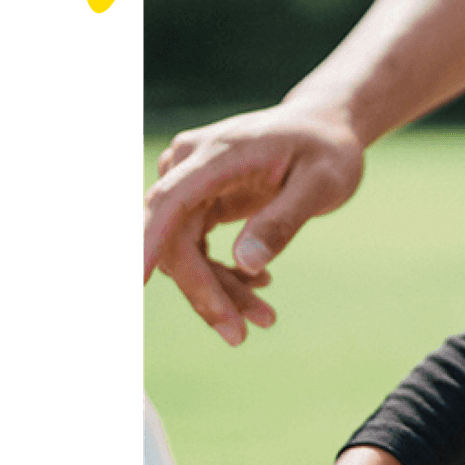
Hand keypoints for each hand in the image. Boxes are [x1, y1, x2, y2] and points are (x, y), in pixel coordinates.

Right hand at [143, 104, 364, 344]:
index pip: (170, 200)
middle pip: (176, 239)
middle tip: (242, 335)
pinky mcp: (196, 201)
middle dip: (204, 291)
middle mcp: (192, 163)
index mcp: (221, 153)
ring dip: (216, 290)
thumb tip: (247, 263)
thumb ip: (285, 219)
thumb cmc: (329, 150)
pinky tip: (258, 286)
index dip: (147, 243)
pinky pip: (193, 247)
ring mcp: (190, 182)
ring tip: (264, 318)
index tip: (135, 285)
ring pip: (183, 251)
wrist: (325, 129)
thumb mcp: (324, 183)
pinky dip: (221, 275)